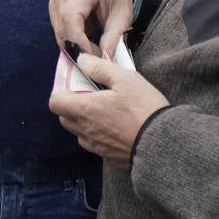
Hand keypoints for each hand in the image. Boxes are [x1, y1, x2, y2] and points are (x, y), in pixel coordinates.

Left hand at [49, 54, 167, 168]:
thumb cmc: (144, 108)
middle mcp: (85, 131)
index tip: (75, 83)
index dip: (61, 90)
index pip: (55, 102)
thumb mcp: (125, 79)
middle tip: (92, 94)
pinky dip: (99, 134)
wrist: (163, 144)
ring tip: (107, 111)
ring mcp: (96, 147)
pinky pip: (95, 144)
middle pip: (65, 117)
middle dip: (72, 104)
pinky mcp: (108, 158)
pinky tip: (118, 127)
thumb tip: (81, 60)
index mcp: (84, 110)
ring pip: (79, 132)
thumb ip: (99, 67)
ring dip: (85, 120)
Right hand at [50, 0, 135, 57]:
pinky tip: (85, 44)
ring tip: (93, 50)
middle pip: (63, 27)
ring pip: (59, 33)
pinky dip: (71, 42)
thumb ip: (113, 37)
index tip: (91, 57)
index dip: (78, 40)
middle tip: (96, 59)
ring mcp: (56, 0)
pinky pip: (59, 32)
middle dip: (77, 48)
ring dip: (74, 47)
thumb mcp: (123, 16)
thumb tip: (103, 60)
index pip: (71, 17)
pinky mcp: (54, 9)